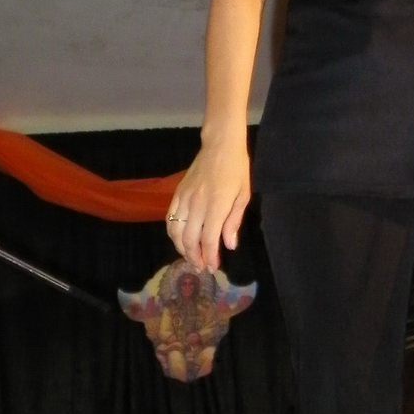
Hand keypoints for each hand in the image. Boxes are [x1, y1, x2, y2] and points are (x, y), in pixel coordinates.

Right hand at [166, 135, 250, 272]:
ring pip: (176, 231)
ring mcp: (184, 198)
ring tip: (190, 256)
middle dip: (194, 256)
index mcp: (217, 204)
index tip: (213, 267)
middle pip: (190, 238)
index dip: (210, 256)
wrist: (220, 145)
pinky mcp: (177, 193)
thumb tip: (229, 245)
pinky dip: (172, 232)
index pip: (209, 238)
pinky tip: (179, 239)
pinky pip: (169, 217)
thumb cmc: (237, 169)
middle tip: (201, 267)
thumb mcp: (243, 195)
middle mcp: (198, 203)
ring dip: (181, 248)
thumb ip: (234, 221)